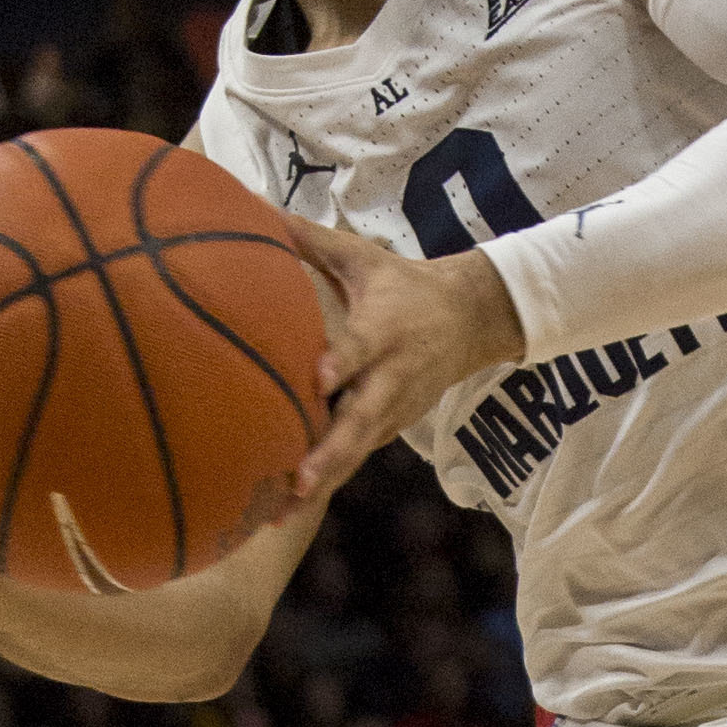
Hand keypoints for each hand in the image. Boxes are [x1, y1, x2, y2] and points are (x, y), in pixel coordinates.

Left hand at [285, 226, 522, 502]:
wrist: (473, 319)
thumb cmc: (405, 284)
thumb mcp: (364, 256)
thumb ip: (309, 239)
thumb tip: (252, 210)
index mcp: (387, 329)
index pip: (363, 347)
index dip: (342, 364)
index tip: (317, 379)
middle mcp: (394, 377)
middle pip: (363, 420)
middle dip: (330, 453)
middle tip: (297, 480)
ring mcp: (395, 409)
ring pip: (358, 451)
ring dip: (322, 482)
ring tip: (278, 517)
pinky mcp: (391, 429)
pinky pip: (355, 459)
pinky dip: (326, 484)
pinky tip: (284, 513)